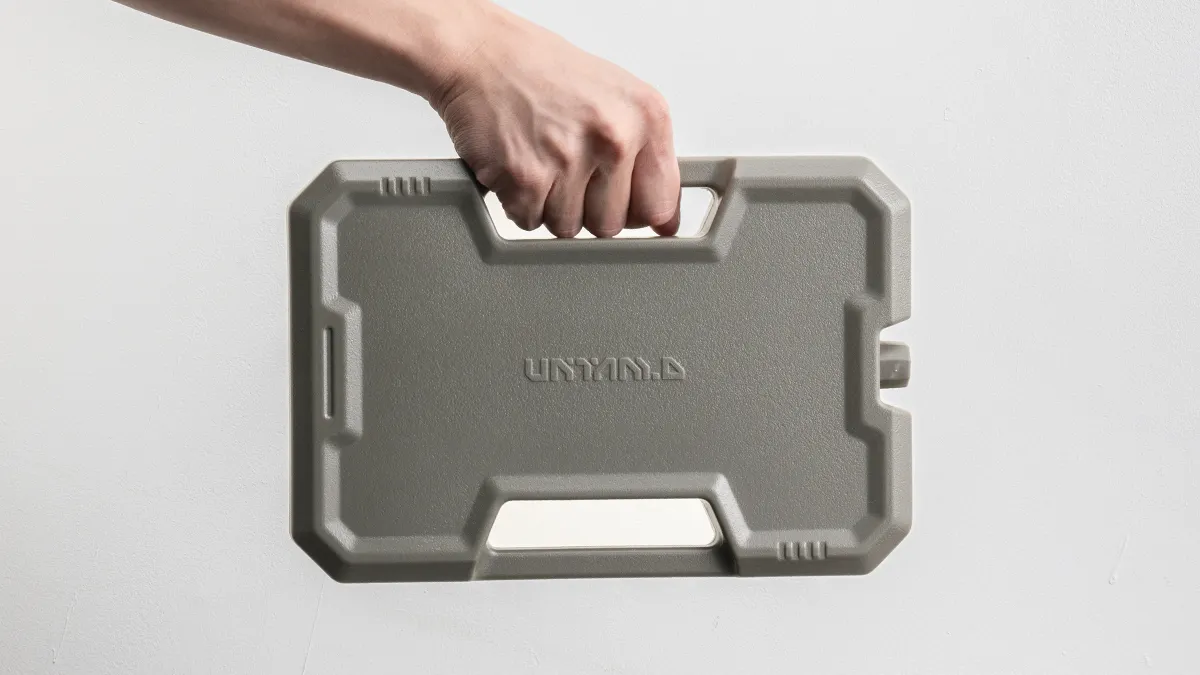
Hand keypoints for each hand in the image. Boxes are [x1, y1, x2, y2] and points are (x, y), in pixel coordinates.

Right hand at [429, 5, 679, 237]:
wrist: (480, 53)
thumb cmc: (542, 73)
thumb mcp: (616, 99)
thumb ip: (646, 157)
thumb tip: (664, 219)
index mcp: (646, 117)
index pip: (660, 204)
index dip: (636, 211)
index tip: (622, 205)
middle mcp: (614, 137)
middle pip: (612, 225)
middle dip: (587, 208)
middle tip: (568, 168)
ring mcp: (570, 159)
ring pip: (569, 228)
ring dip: (550, 205)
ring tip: (542, 160)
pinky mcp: (526, 178)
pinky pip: (530, 222)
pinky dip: (519, 202)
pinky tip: (519, 164)